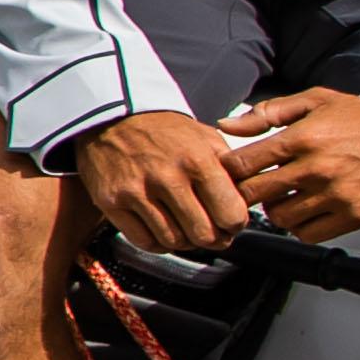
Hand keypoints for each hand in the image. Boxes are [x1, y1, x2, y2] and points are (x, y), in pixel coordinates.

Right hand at [72, 110, 251, 255]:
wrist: (112, 117)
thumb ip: (230, 169)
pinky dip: (158, 242)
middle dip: (214, 238)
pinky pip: (144, 241)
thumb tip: (248, 203)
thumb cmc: (164, 131)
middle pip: (203, 235)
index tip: (231, 222)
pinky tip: (163, 230)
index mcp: (197, 160)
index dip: (235, 224)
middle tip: (213, 233)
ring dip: (185, 241)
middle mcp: (166, 177)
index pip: (230, 214)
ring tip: (187, 229)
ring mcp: (136, 191)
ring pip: (173, 241)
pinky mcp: (111, 202)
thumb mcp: (206, 137)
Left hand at [223, 87, 359, 243]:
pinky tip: (306, 211)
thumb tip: (226, 125)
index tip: (234, 170)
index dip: (231, 169)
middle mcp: (316, 168)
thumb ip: (268, 112)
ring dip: (275, 210)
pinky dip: (300, 227)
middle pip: (255, 194)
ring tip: (284, 198)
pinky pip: (309, 234)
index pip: (243, 163)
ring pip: (280, 217)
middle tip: (254, 188)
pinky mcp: (355, 216)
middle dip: (247, 193)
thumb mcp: (317, 101)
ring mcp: (336, 195)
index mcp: (302, 138)